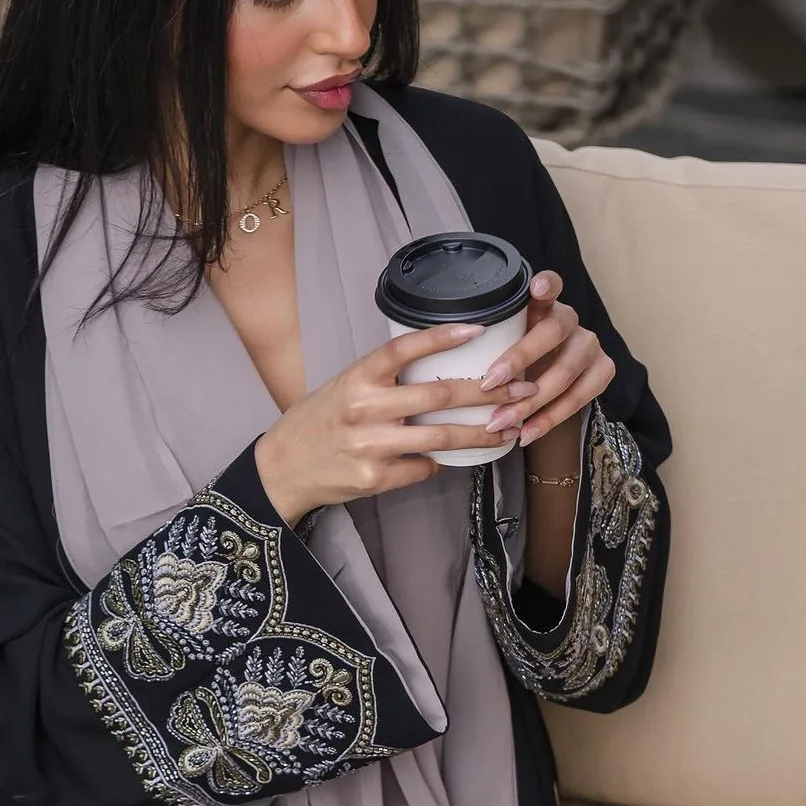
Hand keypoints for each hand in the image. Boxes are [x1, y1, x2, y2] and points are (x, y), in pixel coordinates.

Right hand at [254, 323, 539, 525]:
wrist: (283, 467)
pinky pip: (422, 467)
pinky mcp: (375, 478)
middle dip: (488, 392)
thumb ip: (384, 379)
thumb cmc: (318, 421)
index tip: (478, 328)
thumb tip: (439, 367)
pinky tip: (451, 458)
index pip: (404, 349)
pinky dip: (439, 462)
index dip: (442, 337)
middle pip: (438, 394)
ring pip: (441, 437)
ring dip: (481, 433)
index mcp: (356, 378)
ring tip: (508, 428)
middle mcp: (364, 408)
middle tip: (522, 388)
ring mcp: (370, 445)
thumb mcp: (344, 386)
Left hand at [478, 271, 614, 445]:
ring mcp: (590, 345)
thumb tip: (441, 349)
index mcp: (544, 305)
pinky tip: (526, 433)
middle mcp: (571, 321)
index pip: (550, 284)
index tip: (536, 287)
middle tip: (489, 384)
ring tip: (500, 421)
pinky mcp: (603, 371)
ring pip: (566, 372)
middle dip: (520, 360)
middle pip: (553, 333)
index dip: (546, 284)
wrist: (549, 380)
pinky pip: (579, 399)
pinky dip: (549, 419)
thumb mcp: (500, 344)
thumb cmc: (515, 358)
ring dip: (531, 402)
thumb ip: (486, 341)